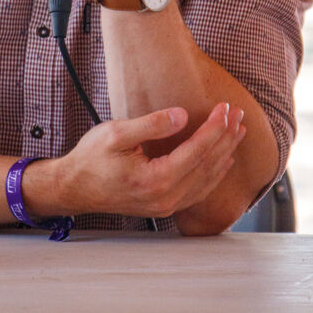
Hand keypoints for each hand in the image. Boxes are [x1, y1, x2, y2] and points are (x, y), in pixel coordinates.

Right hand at [30, 103, 245, 219]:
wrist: (74, 187)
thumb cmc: (91, 159)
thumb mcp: (117, 133)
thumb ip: (152, 124)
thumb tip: (183, 115)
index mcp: (156, 179)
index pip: (197, 150)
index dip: (215, 127)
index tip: (225, 107)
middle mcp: (166, 197)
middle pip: (208, 165)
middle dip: (226, 137)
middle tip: (238, 114)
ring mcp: (166, 205)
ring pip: (207, 179)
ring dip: (224, 153)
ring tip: (237, 132)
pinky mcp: (164, 205)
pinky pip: (199, 190)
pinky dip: (214, 172)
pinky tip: (222, 161)